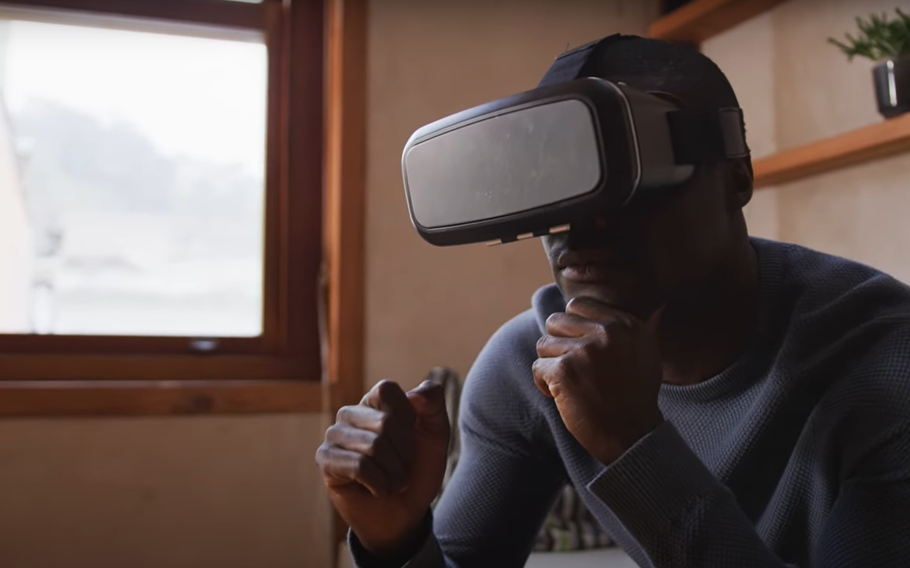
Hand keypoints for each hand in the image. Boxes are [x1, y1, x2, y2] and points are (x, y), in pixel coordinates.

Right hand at [315, 379, 449, 556]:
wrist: (405, 513)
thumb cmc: (418, 469)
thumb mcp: (436, 435)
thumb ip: (433, 405)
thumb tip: (415, 393)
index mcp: (375, 400)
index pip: (387, 389)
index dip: (407, 418)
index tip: (411, 438)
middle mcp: (351, 412)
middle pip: (385, 423)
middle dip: (404, 454)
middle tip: (402, 468)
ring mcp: (335, 435)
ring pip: (373, 446)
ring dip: (393, 473)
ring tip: (392, 481)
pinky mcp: (325, 459)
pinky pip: (359, 466)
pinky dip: (379, 484)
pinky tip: (377, 489)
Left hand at [532, 297, 664, 464]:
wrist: (632, 436)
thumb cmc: (635, 398)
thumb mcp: (645, 354)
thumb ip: (627, 329)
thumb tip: (627, 306)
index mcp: (626, 324)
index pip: (577, 305)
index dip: (572, 329)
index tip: (580, 351)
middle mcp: (607, 333)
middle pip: (556, 321)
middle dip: (558, 346)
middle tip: (572, 369)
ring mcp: (585, 350)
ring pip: (544, 344)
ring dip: (551, 366)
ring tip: (571, 384)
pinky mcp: (565, 371)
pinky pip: (538, 367)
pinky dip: (544, 384)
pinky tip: (562, 397)